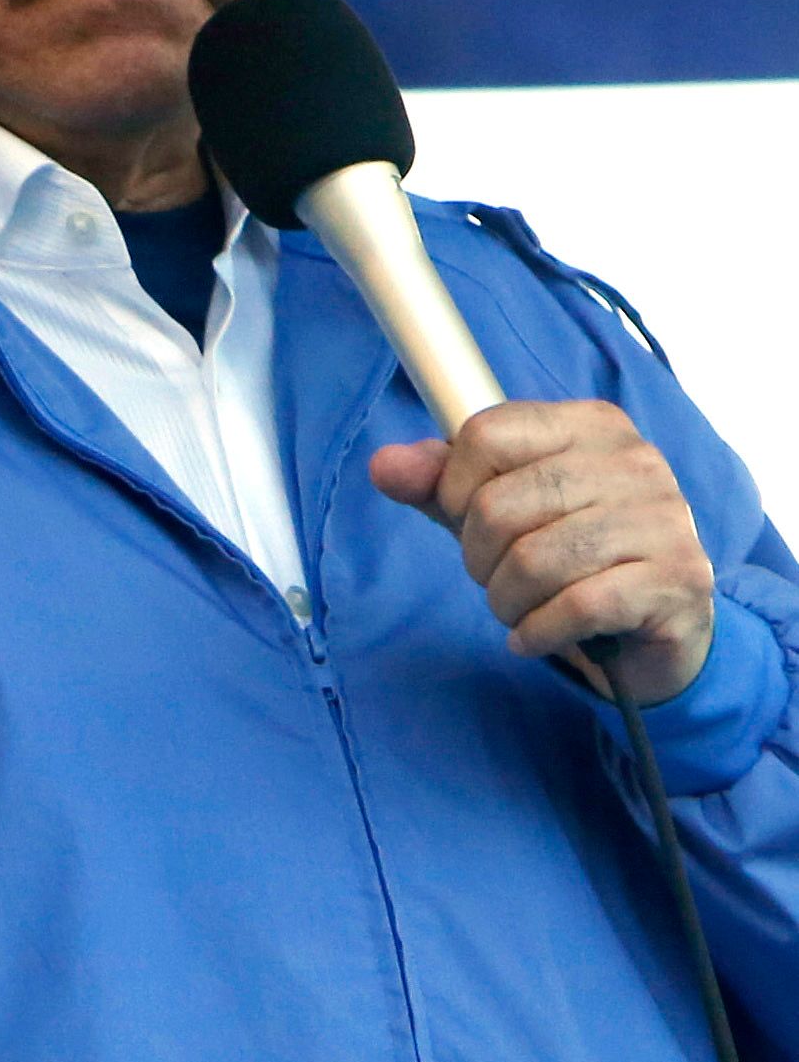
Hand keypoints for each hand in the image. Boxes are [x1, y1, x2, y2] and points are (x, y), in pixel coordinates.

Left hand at [371, 400, 717, 704]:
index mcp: (591, 425)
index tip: (468, 520)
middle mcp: (636, 461)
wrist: (649, 629)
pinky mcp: (679, 579)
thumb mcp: (494, 511)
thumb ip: (437, 484)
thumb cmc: (565, 556)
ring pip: (535, 559)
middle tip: (497, 578)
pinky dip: (538, 632)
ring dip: (507, 601)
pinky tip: (535, 637)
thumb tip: (383, 465)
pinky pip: (578, 606)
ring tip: (520, 608)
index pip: (484, 434)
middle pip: (500, 504)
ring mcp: (666, 518)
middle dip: (478, 558)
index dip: (453, 488)